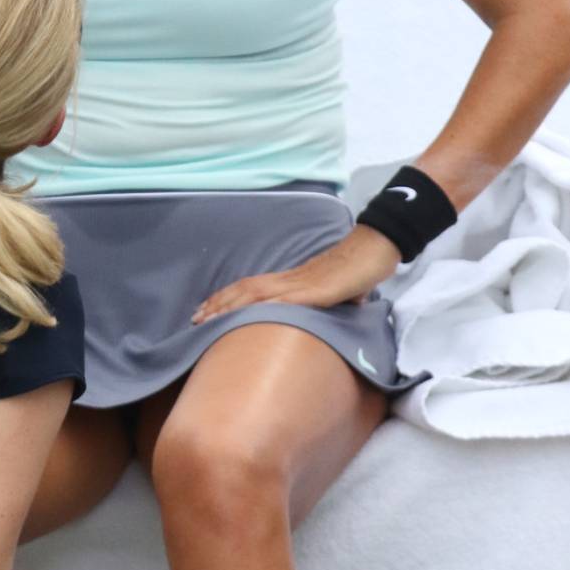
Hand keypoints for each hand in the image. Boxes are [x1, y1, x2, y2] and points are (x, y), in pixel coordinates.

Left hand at [192, 224, 400, 323]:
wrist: (375, 249)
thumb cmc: (358, 270)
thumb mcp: (338, 293)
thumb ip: (328, 304)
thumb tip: (333, 315)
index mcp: (292, 281)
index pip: (251, 288)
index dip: (227, 298)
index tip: (206, 311)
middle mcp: (290, 280)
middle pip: (245, 289)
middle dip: (218, 304)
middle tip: (194, 318)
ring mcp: (301, 285)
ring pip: (256, 294)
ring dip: (229, 307)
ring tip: (208, 319)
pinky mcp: (315, 292)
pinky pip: (284, 302)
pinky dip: (263, 309)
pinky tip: (247, 317)